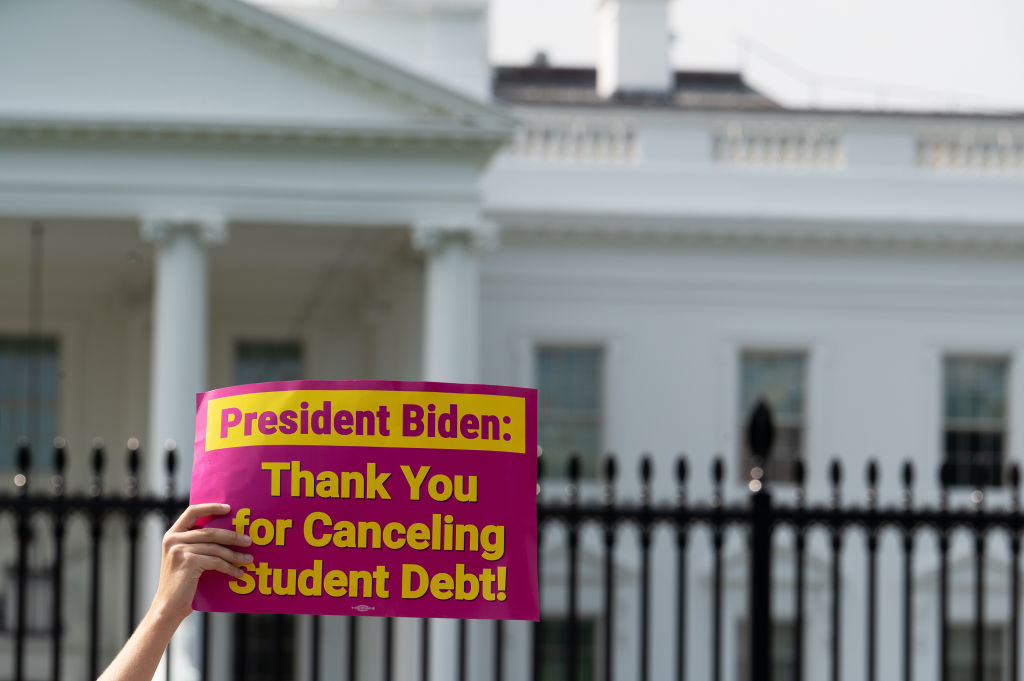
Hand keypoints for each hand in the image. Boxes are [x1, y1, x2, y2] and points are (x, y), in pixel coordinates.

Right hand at [151, 503, 251, 623]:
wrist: (168, 606)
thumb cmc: (181, 583)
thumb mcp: (185, 557)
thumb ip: (197, 543)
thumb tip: (228, 534)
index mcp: (172, 534)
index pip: (192, 511)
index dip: (211, 507)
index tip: (229, 508)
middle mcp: (173, 539)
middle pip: (210, 532)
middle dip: (233, 536)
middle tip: (249, 541)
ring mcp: (179, 550)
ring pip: (216, 548)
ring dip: (235, 555)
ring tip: (249, 560)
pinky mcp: (188, 561)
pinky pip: (216, 562)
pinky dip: (230, 568)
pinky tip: (239, 573)